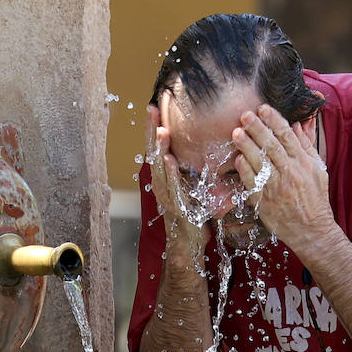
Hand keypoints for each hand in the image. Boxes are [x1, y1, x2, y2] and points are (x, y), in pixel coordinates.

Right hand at [146, 99, 207, 268]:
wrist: (188, 244)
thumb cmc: (192, 215)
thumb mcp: (192, 187)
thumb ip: (191, 170)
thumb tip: (199, 150)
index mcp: (165, 177)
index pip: (158, 147)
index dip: (155, 128)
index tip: (154, 106)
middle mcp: (161, 184)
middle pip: (153, 152)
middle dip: (152, 130)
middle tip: (151, 109)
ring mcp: (166, 195)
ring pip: (160, 168)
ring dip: (159, 149)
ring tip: (160, 130)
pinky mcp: (175, 206)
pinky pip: (171, 187)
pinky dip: (169, 173)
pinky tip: (168, 160)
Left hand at [233, 105, 336, 251]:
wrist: (311, 230)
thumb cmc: (315, 198)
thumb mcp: (318, 169)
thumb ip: (306, 147)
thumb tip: (296, 125)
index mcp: (304, 163)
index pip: (287, 136)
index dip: (274, 120)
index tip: (263, 108)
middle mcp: (290, 173)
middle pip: (271, 146)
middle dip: (257, 128)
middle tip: (245, 115)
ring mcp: (277, 188)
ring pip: (260, 162)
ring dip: (247, 146)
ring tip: (236, 132)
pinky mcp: (265, 201)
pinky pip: (253, 183)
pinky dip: (245, 170)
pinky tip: (238, 158)